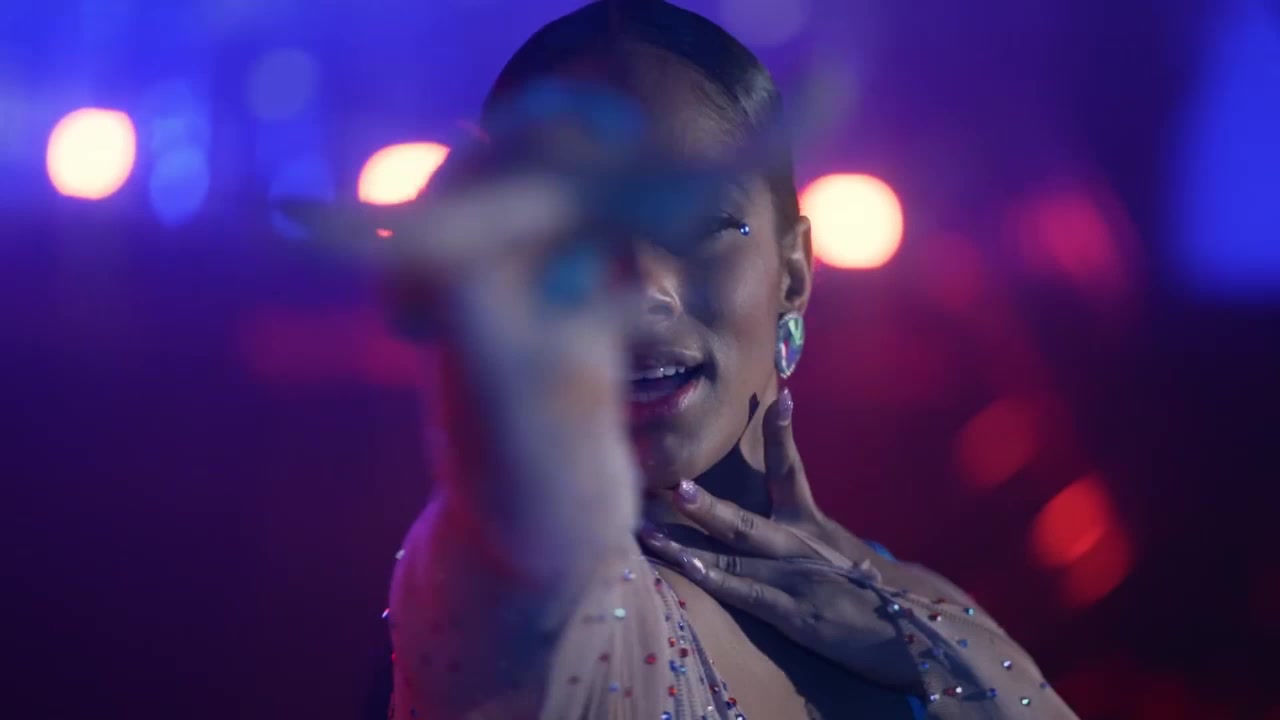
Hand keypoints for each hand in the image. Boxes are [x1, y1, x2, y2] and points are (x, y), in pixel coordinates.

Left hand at [639, 390, 992, 693]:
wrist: (924, 631)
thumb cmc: (881, 596)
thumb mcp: (847, 557)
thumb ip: (813, 541)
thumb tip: (784, 524)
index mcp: (814, 526)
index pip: (790, 469)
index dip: (780, 433)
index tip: (776, 396)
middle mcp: (802, 544)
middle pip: (744, 516)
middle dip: (704, 502)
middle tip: (671, 482)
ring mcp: (796, 577)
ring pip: (732, 554)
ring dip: (687, 542)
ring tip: (649, 530)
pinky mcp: (795, 611)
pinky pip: (746, 592)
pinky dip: (714, 578)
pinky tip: (687, 568)